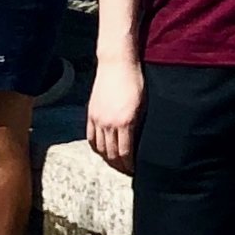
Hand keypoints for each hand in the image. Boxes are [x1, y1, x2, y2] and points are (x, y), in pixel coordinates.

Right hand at [85, 57, 142, 173]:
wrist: (117, 63)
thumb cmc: (135, 81)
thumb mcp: (144, 103)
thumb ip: (140, 124)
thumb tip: (141, 142)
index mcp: (125, 122)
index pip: (125, 153)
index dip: (129, 165)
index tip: (134, 170)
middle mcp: (109, 123)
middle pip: (111, 154)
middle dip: (119, 166)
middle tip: (126, 171)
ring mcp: (98, 119)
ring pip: (100, 148)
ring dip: (107, 159)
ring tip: (115, 164)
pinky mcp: (91, 113)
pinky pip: (91, 137)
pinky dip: (96, 148)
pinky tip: (102, 152)